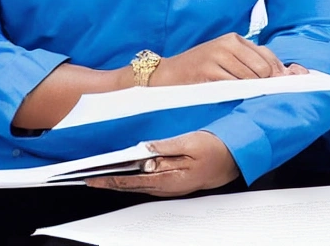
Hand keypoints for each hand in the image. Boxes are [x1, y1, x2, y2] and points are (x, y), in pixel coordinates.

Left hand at [85, 131, 239, 196]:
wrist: (239, 157)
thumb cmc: (219, 148)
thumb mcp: (192, 142)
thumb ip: (166, 147)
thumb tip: (144, 150)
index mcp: (171, 178)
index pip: (133, 181)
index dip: (112, 180)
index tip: (94, 179)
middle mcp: (170, 186)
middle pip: (133, 186)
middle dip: (111, 183)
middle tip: (90, 179)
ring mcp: (173, 185)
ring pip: (141, 185)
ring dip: (122, 181)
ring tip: (104, 176)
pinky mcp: (177, 181)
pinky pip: (151, 182)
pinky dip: (135, 179)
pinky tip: (130, 172)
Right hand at [153, 33, 286, 84]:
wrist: (168, 74)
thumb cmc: (200, 68)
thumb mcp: (226, 58)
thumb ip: (250, 63)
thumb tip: (280, 76)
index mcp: (234, 39)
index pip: (267, 55)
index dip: (277, 73)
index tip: (280, 84)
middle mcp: (227, 44)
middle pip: (263, 68)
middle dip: (264, 82)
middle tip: (256, 90)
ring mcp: (218, 56)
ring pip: (250, 78)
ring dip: (249, 89)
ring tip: (236, 90)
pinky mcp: (209, 71)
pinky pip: (234, 86)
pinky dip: (236, 93)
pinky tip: (228, 92)